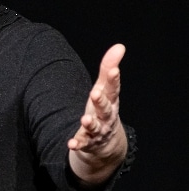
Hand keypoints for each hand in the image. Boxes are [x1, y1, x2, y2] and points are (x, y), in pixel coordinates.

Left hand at [68, 44, 128, 183]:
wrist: (107, 143)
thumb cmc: (104, 109)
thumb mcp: (106, 89)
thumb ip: (108, 69)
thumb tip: (119, 46)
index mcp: (111, 102)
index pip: (113, 89)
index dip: (113, 79)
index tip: (113, 70)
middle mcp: (107, 117)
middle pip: (106, 109)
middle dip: (101, 102)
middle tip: (95, 93)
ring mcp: (98, 131)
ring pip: (95, 128)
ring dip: (90, 124)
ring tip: (85, 119)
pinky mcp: (88, 143)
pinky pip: (83, 144)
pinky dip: (78, 144)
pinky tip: (71, 144)